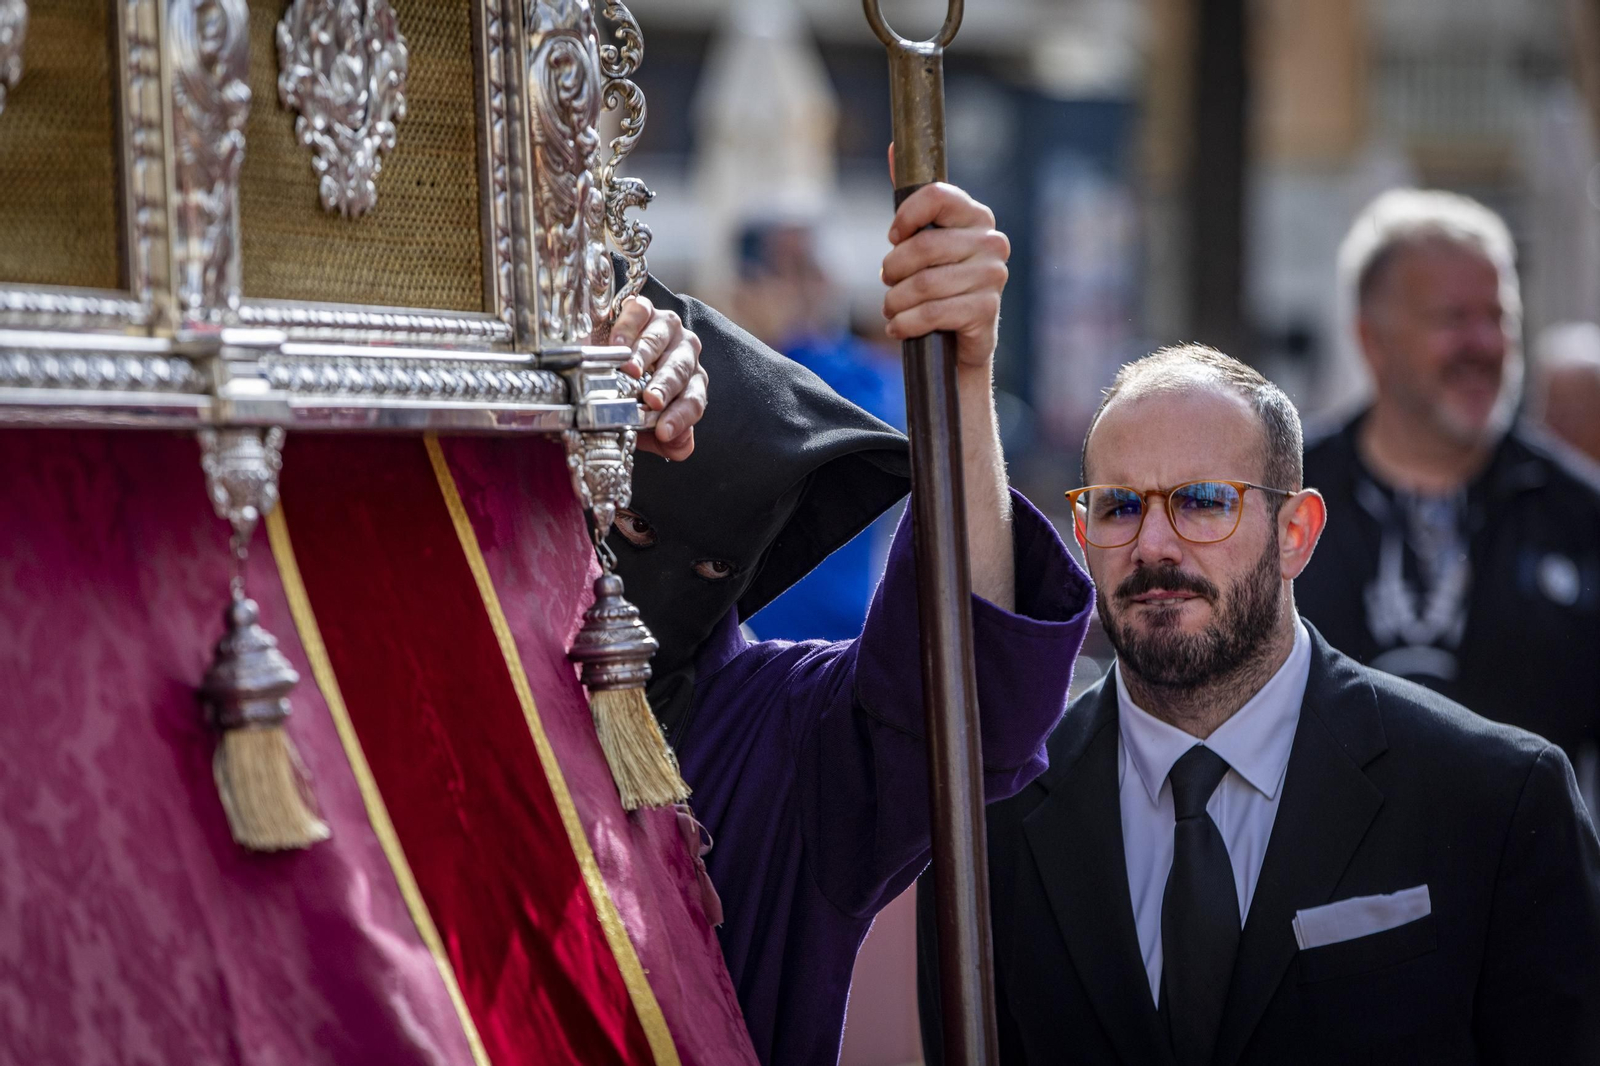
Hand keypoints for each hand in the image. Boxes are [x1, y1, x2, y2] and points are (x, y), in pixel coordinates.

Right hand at [611, 294, 706, 460]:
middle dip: (665, 386)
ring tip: (629, 370)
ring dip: (645, 356)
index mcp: (690, 383)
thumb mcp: (641, 421)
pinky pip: (640, 314)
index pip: (694, 402)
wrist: (596, 358)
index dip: (680, 419)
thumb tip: (681, 446)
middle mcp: (684, 353)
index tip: (663, 433)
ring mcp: (667, 327)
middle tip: (651, 400)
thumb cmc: (625, 392)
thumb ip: (665, 439)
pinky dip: (628, 329)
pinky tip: (617, 344)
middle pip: (680, 371)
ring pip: (661, 341)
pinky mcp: (644, 308)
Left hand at [880, 182, 1010, 372]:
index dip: (906, 217)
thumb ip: (912, 198)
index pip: (936, 195)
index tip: (893, 237)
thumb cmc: (939, 282)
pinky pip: (933, 312)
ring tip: (891, 309)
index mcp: (976, 216)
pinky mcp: (988, 311)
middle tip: (887, 282)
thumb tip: (894, 147)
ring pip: (924, 284)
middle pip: (923, 246)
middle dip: (893, 269)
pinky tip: (898, 327)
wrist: (961, 339)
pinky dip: (906, 323)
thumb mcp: (925, 239)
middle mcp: (992, 241)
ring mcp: (993, 276)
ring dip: (895, 301)